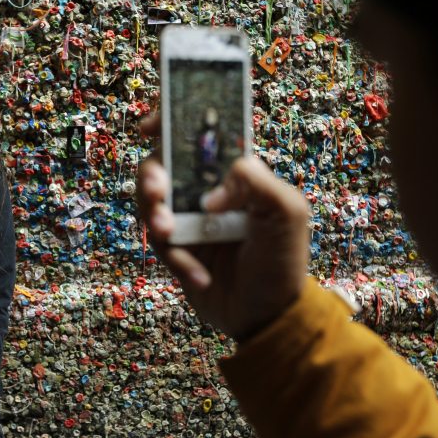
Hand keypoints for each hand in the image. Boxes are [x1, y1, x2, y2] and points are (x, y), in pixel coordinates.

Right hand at [136, 112, 311, 340]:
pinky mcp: (176, 250)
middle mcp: (206, 190)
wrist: (269, 317)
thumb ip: (257, 182)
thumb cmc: (284, 260)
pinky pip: (160, 245)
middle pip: (162, 165)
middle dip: (151, 175)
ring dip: (154, 215)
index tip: (151, 125)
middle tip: (157, 191)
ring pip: (150, 203)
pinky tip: (201, 276)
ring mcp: (188, 220)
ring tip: (168, 233)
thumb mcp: (287, 213)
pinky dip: (178, 260)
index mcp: (234, 173)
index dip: (171, 120)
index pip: (200, 134)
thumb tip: (213, 189)